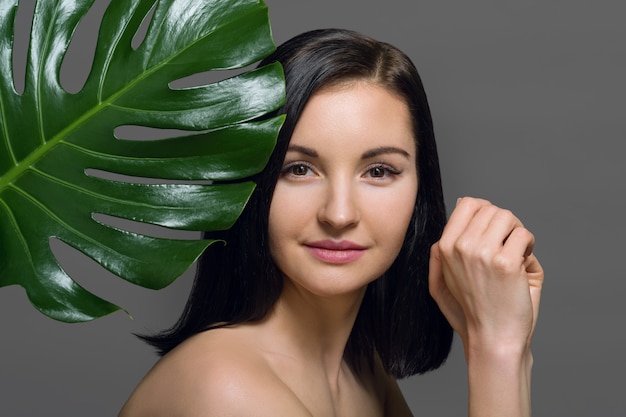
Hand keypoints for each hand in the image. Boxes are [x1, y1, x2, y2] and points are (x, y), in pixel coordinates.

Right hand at [429, 197, 543, 356]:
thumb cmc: (471, 311)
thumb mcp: (441, 280)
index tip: (496, 230)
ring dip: (518, 232)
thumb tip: (459, 204)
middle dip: (505, 223)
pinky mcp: (505, 263)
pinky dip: (529, 247)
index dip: (487, 211)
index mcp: (444, 247)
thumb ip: (441, 247)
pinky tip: (523, 265)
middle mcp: (460, 247)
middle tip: (510, 245)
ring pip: (508, 217)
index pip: (468, 203)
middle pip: (491, 209)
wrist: (492, 338)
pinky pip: (524, 235)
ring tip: (517, 253)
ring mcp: (482, 254)